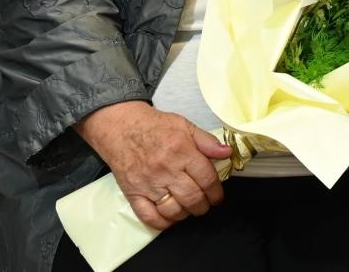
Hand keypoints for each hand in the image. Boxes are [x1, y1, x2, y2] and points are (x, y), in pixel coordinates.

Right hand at [74, 101, 233, 230]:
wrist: (121, 127)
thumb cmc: (153, 126)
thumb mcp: (185, 125)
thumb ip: (207, 141)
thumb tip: (227, 152)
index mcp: (181, 151)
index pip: (206, 178)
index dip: (216, 191)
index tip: (218, 196)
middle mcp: (166, 169)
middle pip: (193, 198)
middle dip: (204, 205)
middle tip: (205, 203)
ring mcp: (149, 183)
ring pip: (174, 210)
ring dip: (186, 214)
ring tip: (189, 208)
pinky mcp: (133, 193)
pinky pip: (149, 217)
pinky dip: (163, 223)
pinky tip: (170, 217)